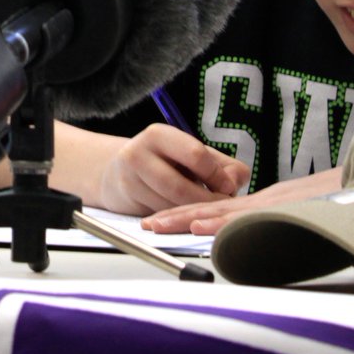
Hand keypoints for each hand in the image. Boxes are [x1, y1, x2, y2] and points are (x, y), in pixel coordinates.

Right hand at [97, 124, 250, 215]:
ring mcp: (129, 178)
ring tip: (207, 211)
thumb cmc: (165, 162)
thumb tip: (236, 182)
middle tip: (222, 206)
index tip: (229, 188)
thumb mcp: (191, 155)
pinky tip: (187, 216)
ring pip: (170, 205)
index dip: (216, 174)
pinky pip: (160, 216)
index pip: (195, 154)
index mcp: (160, 135)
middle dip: (206, 200)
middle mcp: (139, 152)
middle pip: (180, 186)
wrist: (117, 172)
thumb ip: (221, 165)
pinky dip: (178, 218)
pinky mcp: (126, 200)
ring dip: (193, 212)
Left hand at [141, 167, 341, 234]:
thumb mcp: (316, 212)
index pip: (225, 210)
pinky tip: (201, 225)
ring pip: (224, 213)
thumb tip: (274, 233)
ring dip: (187, 219)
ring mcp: (277, 204)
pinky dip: (223, 221)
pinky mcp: (286, 208)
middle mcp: (270, 201)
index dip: (192, 213)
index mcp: (274, 203)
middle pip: (215, 209)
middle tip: (146, 225)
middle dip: (177, 216)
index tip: (165, 220)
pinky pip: (248, 218)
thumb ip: (293, 220)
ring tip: (157, 225)